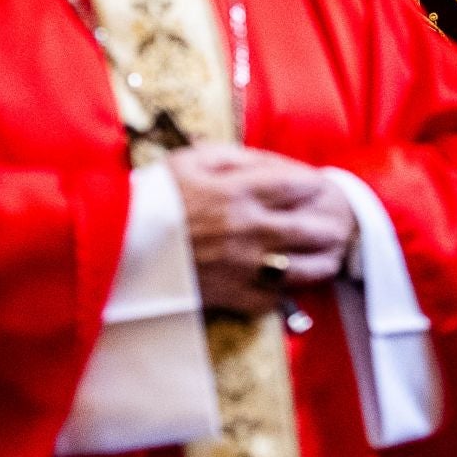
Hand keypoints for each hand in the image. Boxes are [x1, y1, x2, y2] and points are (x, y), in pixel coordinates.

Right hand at [168, 143, 356, 315]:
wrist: (118, 243)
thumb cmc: (155, 196)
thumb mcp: (193, 160)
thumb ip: (236, 157)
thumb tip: (269, 163)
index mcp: (240, 192)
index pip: (296, 185)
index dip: (313, 185)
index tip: (319, 186)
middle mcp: (249, 230)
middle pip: (309, 228)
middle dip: (330, 223)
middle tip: (339, 221)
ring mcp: (243, 267)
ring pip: (302, 268)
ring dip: (324, 260)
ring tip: (331, 254)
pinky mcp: (231, 296)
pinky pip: (273, 299)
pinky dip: (287, 291)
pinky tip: (292, 283)